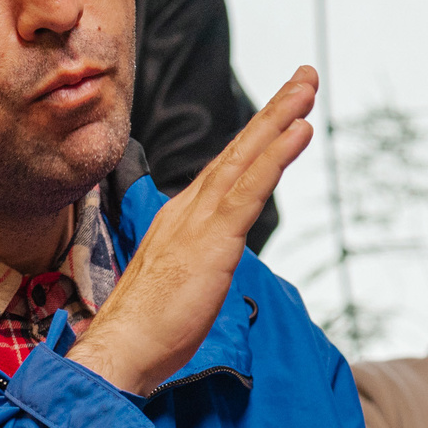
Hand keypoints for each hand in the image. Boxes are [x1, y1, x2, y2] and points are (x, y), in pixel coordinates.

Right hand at [69, 68, 315, 395]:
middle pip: (238, 150)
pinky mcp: (212, 241)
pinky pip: (250, 190)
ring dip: (279, 118)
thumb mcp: (180, 284)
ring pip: (245, 158)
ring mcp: (199, 221)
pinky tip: (300, 130)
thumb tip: (211, 263)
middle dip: (274, 111)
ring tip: (307, 88)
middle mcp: (188, 210)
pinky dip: (276, 156)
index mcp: (181, 218)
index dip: (256, 137)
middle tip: (305, 77)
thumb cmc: (148, 328)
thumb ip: (197, 262)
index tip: (284, 112)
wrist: (120, 351)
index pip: (226, 169)